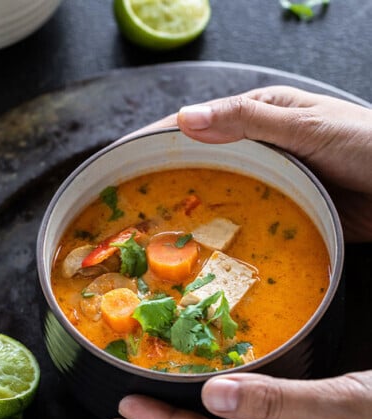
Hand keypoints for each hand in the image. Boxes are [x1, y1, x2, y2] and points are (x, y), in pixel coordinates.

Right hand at [133, 86, 371, 241]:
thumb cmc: (366, 142)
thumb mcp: (305, 124)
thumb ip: (248, 120)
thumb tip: (184, 119)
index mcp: (259, 117)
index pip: (195, 123)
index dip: (154, 139)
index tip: (119, 158)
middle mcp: (259, 150)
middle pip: (200, 163)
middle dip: (164, 180)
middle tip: (128, 207)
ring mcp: (270, 184)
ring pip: (219, 197)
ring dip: (190, 213)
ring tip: (154, 237)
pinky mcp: (283, 214)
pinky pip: (245, 225)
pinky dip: (223, 236)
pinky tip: (204, 252)